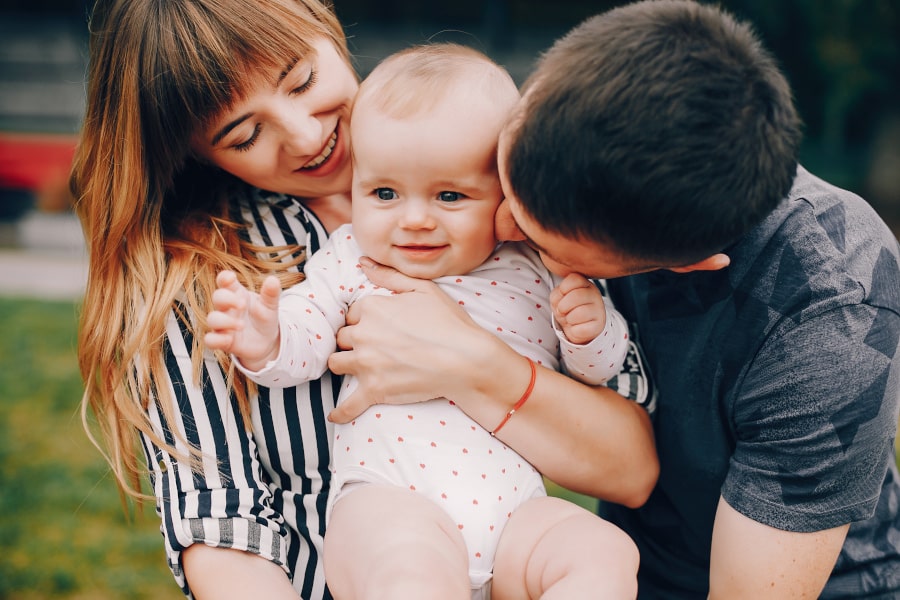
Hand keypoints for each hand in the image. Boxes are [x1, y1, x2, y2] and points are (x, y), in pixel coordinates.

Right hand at [204, 270, 281, 370]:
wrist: (267, 340)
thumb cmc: (264, 317)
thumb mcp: (270, 305)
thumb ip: (271, 293)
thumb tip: (273, 280)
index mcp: (237, 294)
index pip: (225, 281)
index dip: (224, 278)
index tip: (230, 278)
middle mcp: (227, 308)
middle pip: (217, 297)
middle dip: (227, 299)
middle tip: (243, 305)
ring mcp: (223, 324)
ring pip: (212, 319)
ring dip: (225, 321)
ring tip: (242, 325)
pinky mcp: (223, 341)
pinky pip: (210, 340)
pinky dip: (215, 340)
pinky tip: (228, 340)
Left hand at [327, 257, 489, 422]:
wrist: (466, 360)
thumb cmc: (449, 323)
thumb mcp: (422, 289)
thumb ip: (389, 275)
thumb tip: (363, 263)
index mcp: (372, 307)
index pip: (353, 313)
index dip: (365, 319)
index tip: (379, 326)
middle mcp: (364, 334)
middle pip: (343, 337)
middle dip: (354, 341)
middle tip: (372, 346)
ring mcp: (367, 364)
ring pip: (337, 363)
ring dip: (345, 364)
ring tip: (357, 367)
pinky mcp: (374, 390)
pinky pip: (348, 404)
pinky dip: (341, 412)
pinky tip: (335, 416)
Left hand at [550, 273, 606, 344]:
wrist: (577, 327)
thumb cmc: (567, 309)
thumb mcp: (559, 297)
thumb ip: (557, 295)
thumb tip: (560, 306)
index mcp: (585, 284)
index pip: (573, 279)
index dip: (562, 289)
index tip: (562, 296)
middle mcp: (595, 294)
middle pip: (576, 295)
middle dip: (563, 306)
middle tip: (562, 311)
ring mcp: (599, 310)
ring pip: (579, 313)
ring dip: (568, 319)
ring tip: (570, 319)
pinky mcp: (598, 326)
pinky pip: (581, 329)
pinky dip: (574, 330)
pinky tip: (577, 327)